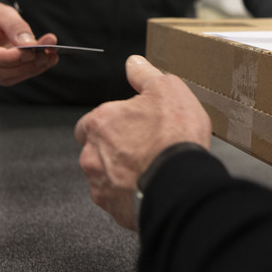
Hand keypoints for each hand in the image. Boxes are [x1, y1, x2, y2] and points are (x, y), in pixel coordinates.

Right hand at [0, 1, 58, 85]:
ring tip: (51, 56)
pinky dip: (29, 71)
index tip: (30, 52)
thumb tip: (30, 46)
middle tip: (48, 53)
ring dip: (30, 69)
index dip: (7, 58)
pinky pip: (9, 78)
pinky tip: (45, 61)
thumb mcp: (3, 12)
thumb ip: (16, 27)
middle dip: (23, 65)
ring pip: (2, 78)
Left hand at [74, 55, 212, 229]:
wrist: (180, 181)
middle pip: (95, 151)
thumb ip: (145, 75)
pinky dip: (129, 195)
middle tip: (143, 149)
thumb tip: (133, 62)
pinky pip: (116, 200)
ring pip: (104, 176)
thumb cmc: (173, 135)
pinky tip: (150, 188)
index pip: (91, 123)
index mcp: (100, 122)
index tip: (131, 127)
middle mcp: (91, 154)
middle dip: (113, 150)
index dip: (111, 124)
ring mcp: (100, 184)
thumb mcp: (167, 89)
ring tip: (150, 170)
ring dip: (121, 174)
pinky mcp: (112, 209)